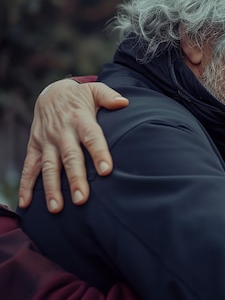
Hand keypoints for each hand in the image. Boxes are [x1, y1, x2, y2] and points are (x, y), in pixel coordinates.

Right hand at [19, 79, 127, 212]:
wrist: (50, 93)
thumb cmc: (79, 97)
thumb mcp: (94, 91)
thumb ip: (109, 96)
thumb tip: (124, 103)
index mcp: (80, 119)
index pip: (92, 137)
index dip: (99, 153)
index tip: (106, 171)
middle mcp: (62, 132)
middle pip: (70, 157)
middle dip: (75, 179)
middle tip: (82, 199)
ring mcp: (47, 141)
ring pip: (49, 167)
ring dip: (51, 188)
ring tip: (57, 208)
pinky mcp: (35, 147)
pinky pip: (29, 167)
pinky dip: (26, 186)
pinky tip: (26, 204)